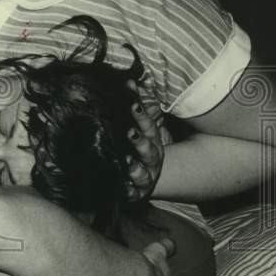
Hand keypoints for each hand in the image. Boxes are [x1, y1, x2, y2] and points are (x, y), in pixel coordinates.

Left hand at [124, 79, 171, 201]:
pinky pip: (132, 194)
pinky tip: (123, 189)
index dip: (141, 115)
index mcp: (152, 140)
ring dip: (136, 168)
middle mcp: (152, 159)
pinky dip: (128, 191)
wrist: (144, 178)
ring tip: (128, 163)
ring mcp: (146, 177)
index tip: (132, 105)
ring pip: (143, 173)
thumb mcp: (139, 127)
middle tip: (130, 133)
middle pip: (149, 149)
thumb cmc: (138, 147)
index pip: (149, 126)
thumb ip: (135, 106)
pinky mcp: (135, 194)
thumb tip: (128, 81)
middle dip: (140, 141)